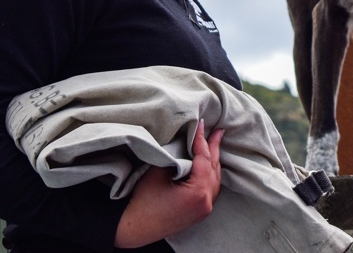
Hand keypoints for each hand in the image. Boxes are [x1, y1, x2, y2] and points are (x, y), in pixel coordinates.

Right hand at [114, 120, 224, 247]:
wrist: (133, 229)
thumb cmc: (143, 201)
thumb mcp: (158, 173)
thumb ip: (176, 157)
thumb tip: (185, 145)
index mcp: (198, 192)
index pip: (204, 159)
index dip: (201, 139)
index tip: (201, 123)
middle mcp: (207, 202)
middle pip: (214, 169)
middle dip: (214, 147)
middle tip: (219, 130)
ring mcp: (205, 209)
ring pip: (215, 180)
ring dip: (213, 161)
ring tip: (214, 144)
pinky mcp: (200, 213)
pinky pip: (211, 189)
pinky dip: (210, 175)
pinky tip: (209, 165)